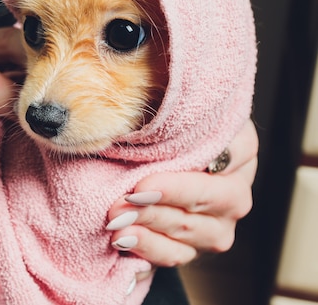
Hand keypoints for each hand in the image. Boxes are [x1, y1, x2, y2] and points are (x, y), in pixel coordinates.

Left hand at [106, 120, 257, 267]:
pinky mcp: (195, 245)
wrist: (144, 152)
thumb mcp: (162, 102)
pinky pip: (178, 255)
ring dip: (151, 225)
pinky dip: (149, 248)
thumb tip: (144, 110)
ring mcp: (219, 223)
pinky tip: (123, 239)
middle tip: (126, 198)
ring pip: (194, 231)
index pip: (229, 158)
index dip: (186, 173)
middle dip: (163, 202)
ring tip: (116, 218)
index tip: (144, 181)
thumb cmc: (156, 122)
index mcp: (240, 147)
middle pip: (211, 200)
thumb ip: (167, 107)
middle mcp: (236, 188)